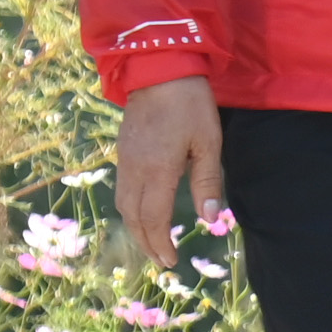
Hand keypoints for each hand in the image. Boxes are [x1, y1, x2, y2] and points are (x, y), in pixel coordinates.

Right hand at [116, 74, 226, 263]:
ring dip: (136, 227)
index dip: (160, 243)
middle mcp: (134, 169)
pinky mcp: (123, 151)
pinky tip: (144, 211)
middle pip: (132, 217)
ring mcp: (124, 159)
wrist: (158, 70)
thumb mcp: (208, 143)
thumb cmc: (190, 106)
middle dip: (146, 242)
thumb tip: (210, 219)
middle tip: (162, 260)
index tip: (171, 261)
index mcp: (156, 170)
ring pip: (122, 204)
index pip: (153, 219)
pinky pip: (121, 188)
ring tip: (152, 241)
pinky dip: (131, 209)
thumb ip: (207, 182)